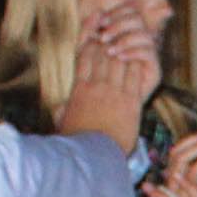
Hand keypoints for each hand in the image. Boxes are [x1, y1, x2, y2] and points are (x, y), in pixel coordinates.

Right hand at [59, 12, 157, 144]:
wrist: (94, 155)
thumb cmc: (77, 143)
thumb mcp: (64, 124)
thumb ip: (62, 111)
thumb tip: (58, 108)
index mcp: (79, 88)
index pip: (85, 56)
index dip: (91, 44)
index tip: (97, 40)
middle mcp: (96, 85)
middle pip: (103, 54)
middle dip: (108, 45)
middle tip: (114, 40)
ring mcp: (114, 92)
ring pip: (119, 61)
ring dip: (122, 54)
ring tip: (126, 50)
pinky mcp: (131, 100)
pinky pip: (134, 74)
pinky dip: (135, 65)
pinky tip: (137, 63)